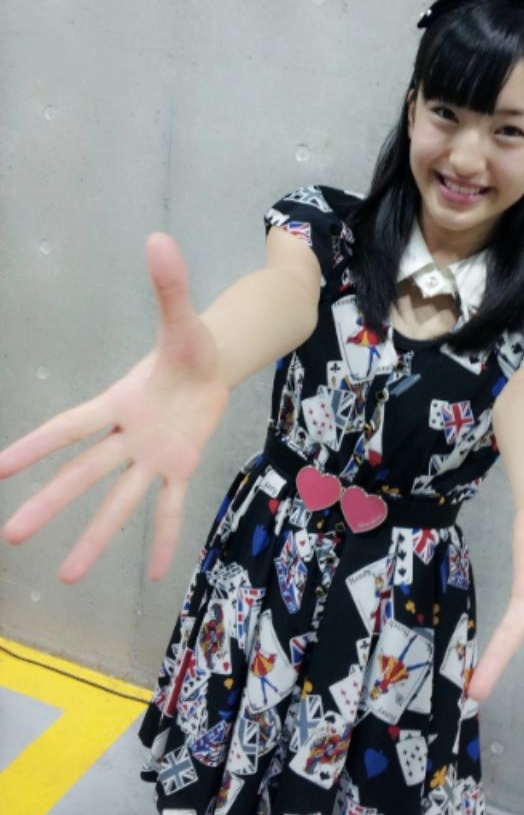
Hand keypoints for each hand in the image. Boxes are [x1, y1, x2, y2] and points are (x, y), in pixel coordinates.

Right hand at [1, 234, 229, 582]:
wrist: (212, 365)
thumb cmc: (186, 345)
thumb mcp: (180, 318)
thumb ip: (167, 285)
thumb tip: (158, 238)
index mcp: (118, 401)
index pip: (69, 427)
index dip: (33, 447)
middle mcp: (127, 435)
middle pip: (84, 474)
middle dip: (50, 504)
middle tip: (13, 538)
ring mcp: (153, 456)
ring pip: (120, 500)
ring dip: (96, 537)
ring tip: (69, 576)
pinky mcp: (181, 465)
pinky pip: (169, 506)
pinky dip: (161, 535)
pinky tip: (152, 572)